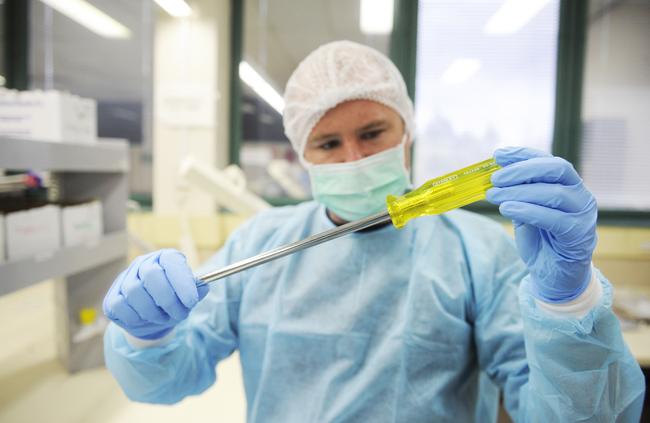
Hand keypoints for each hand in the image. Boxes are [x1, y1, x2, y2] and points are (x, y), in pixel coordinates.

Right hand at [103, 249, 208, 338]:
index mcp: (165, 258)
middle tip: (180, 314)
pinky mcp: (112, 297)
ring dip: (153, 311)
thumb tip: (203, 286)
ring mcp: (125, 279)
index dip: (182, 282)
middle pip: (152, 276)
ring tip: (164, 318)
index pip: (172, 261)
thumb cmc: (172, 302)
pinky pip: (121, 306)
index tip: (191, 301)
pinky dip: (137, 317)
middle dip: (168, 300)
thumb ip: (197, 290)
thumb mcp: (188, 296)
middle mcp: (144, 264)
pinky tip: (146, 319)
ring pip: (135, 292)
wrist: (151, 319)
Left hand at [486, 147, 597, 302]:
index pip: (547, 159)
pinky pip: (553, 219)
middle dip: (522, 170)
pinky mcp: (579, 234)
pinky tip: (507, 209)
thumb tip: (494, 175)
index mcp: (567, 183)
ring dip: (519, 192)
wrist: (553, 274)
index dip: (523, 154)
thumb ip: (516, 193)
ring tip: (494, 195)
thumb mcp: (524, 210)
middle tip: (495, 178)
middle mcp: (579, 194)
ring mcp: (583, 214)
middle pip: (556, 169)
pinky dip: (527, 211)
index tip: (498, 155)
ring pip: (553, 193)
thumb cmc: (539, 239)